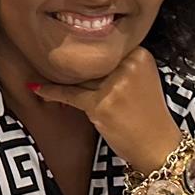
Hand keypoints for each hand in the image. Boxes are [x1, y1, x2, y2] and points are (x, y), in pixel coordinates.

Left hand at [28, 47, 181, 172]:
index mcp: (140, 54)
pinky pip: (69, 94)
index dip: (85, 54)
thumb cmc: (147, 115)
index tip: (65, 48)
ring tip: (41, 74)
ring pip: (78, 77)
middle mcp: (129, 65)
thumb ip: (117, 65)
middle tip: (46, 61)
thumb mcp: (141, 80)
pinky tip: (35, 87)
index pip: (103, 49)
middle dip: (71, 67)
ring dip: (60, 79)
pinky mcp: (102, 104)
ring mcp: (115, 85)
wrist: (159, 146)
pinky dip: (51, 92)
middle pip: (90, 62)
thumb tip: (80, 56)